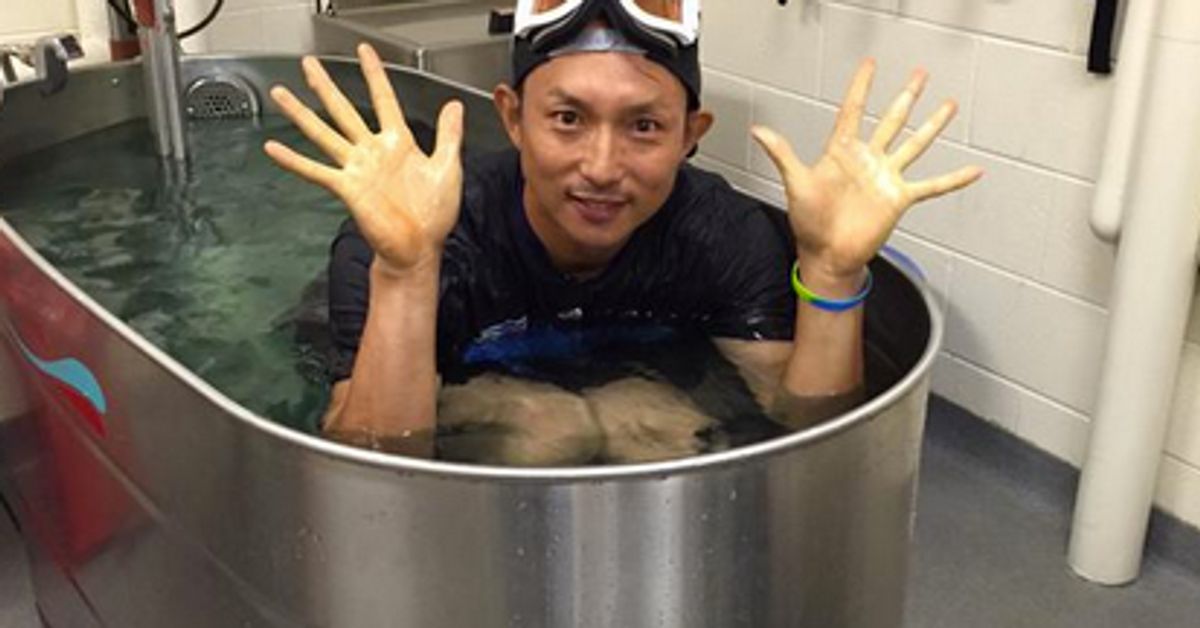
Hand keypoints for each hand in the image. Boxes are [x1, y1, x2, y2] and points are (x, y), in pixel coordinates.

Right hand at [264, 44, 464, 273]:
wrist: (419, 248)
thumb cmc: (433, 215)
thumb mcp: (448, 167)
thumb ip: (449, 135)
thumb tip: (455, 105)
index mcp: (399, 143)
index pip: (383, 99)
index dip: (374, 74)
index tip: (364, 52)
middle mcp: (373, 152)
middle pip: (344, 110)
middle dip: (326, 86)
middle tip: (309, 64)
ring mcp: (357, 168)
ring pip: (324, 133)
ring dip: (301, 114)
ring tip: (282, 94)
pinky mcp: (347, 188)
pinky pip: (316, 170)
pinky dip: (294, 160)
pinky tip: (274, 149)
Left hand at [752, 59, 981, 289]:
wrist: (826, 255)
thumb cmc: (809, 222)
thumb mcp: (796, 183)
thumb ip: (782, 154)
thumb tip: (759, 130)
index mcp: (842, 152)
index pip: (854, 111)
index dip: (861, 88)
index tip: (870, 65)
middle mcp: (868, 160)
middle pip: (892, 120)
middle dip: (906, 97)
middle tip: (919, 74)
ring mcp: (885, 178)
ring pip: (914, 144)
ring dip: (932, 125)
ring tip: (948, 105)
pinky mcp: (899, 199)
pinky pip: (931, 186)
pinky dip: (953, 179)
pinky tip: (974, 170)